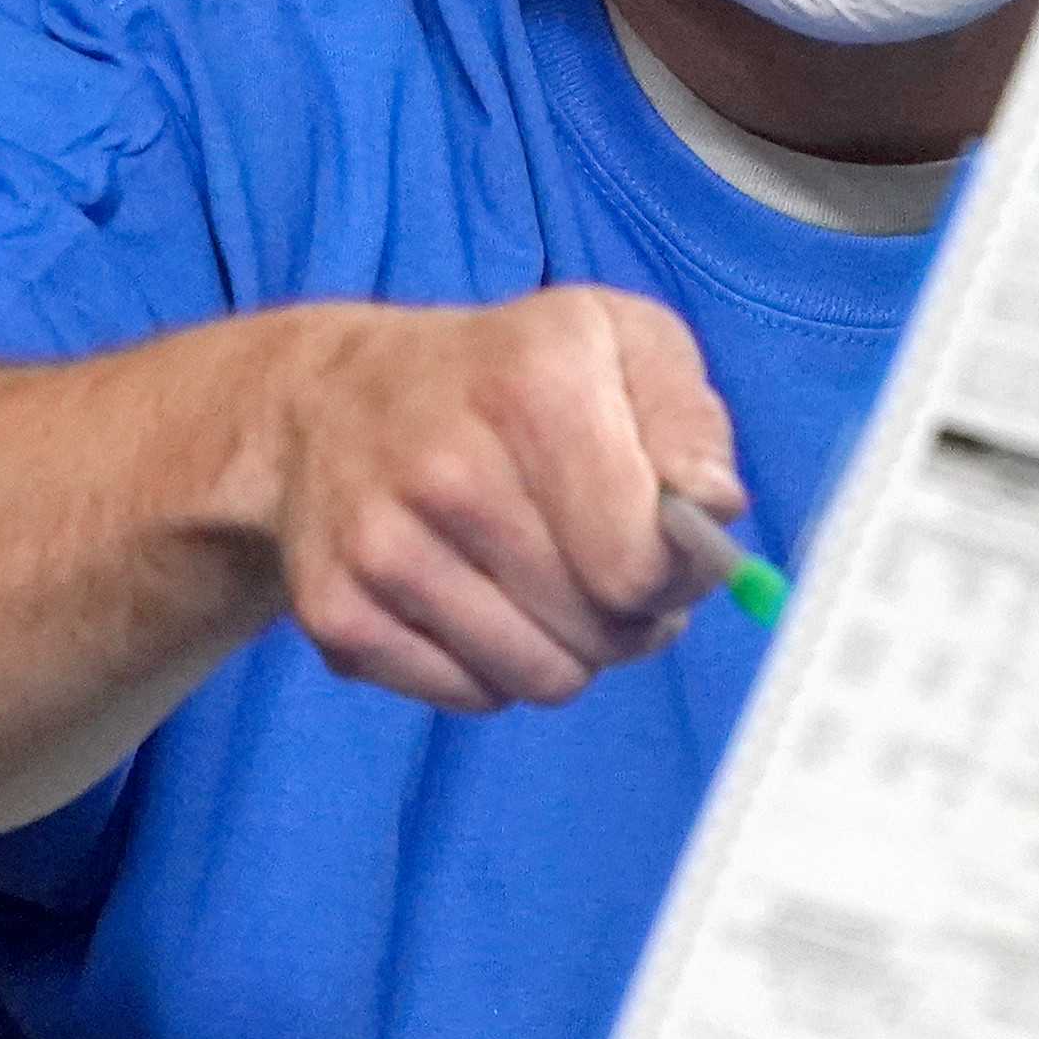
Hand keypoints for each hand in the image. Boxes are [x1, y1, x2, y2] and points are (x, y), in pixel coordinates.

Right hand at [258, 287, 746, 712]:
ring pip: (543, 678)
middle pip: (600, 631)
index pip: (641, 562)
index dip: (678, 572)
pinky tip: (478, 596)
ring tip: (545, 578)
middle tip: (605, 560)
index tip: (666, 544)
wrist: (328, 398)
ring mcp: (382, 549)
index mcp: (533, 389)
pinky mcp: (338, 614)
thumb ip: (688, 421)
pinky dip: (494, 665)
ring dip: (567, 646)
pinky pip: (473, 697)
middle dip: (628, 613)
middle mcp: (446, 471)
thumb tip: (711, 508)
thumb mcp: (618, 341)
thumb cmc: (504, 373)